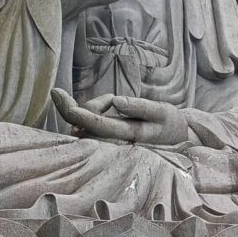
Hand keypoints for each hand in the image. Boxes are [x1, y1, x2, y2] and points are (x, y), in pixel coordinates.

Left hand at [51, 90, 188, 145]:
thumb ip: (140, 107)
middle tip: (59, 93)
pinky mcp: (107, 139)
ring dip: (92, 107)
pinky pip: (91, 123)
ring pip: (86, 122)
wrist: (178, 140)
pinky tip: (111, 107)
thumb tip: (117, 100)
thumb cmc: (170, 124)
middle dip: (75, 108)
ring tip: (114, 101)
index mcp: (129, 135)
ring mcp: (110, 142)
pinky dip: (95, 111)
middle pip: (83, 125)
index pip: (99, 125)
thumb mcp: (162, 112)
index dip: (79, 113)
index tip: (59, 97)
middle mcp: (116, 142)